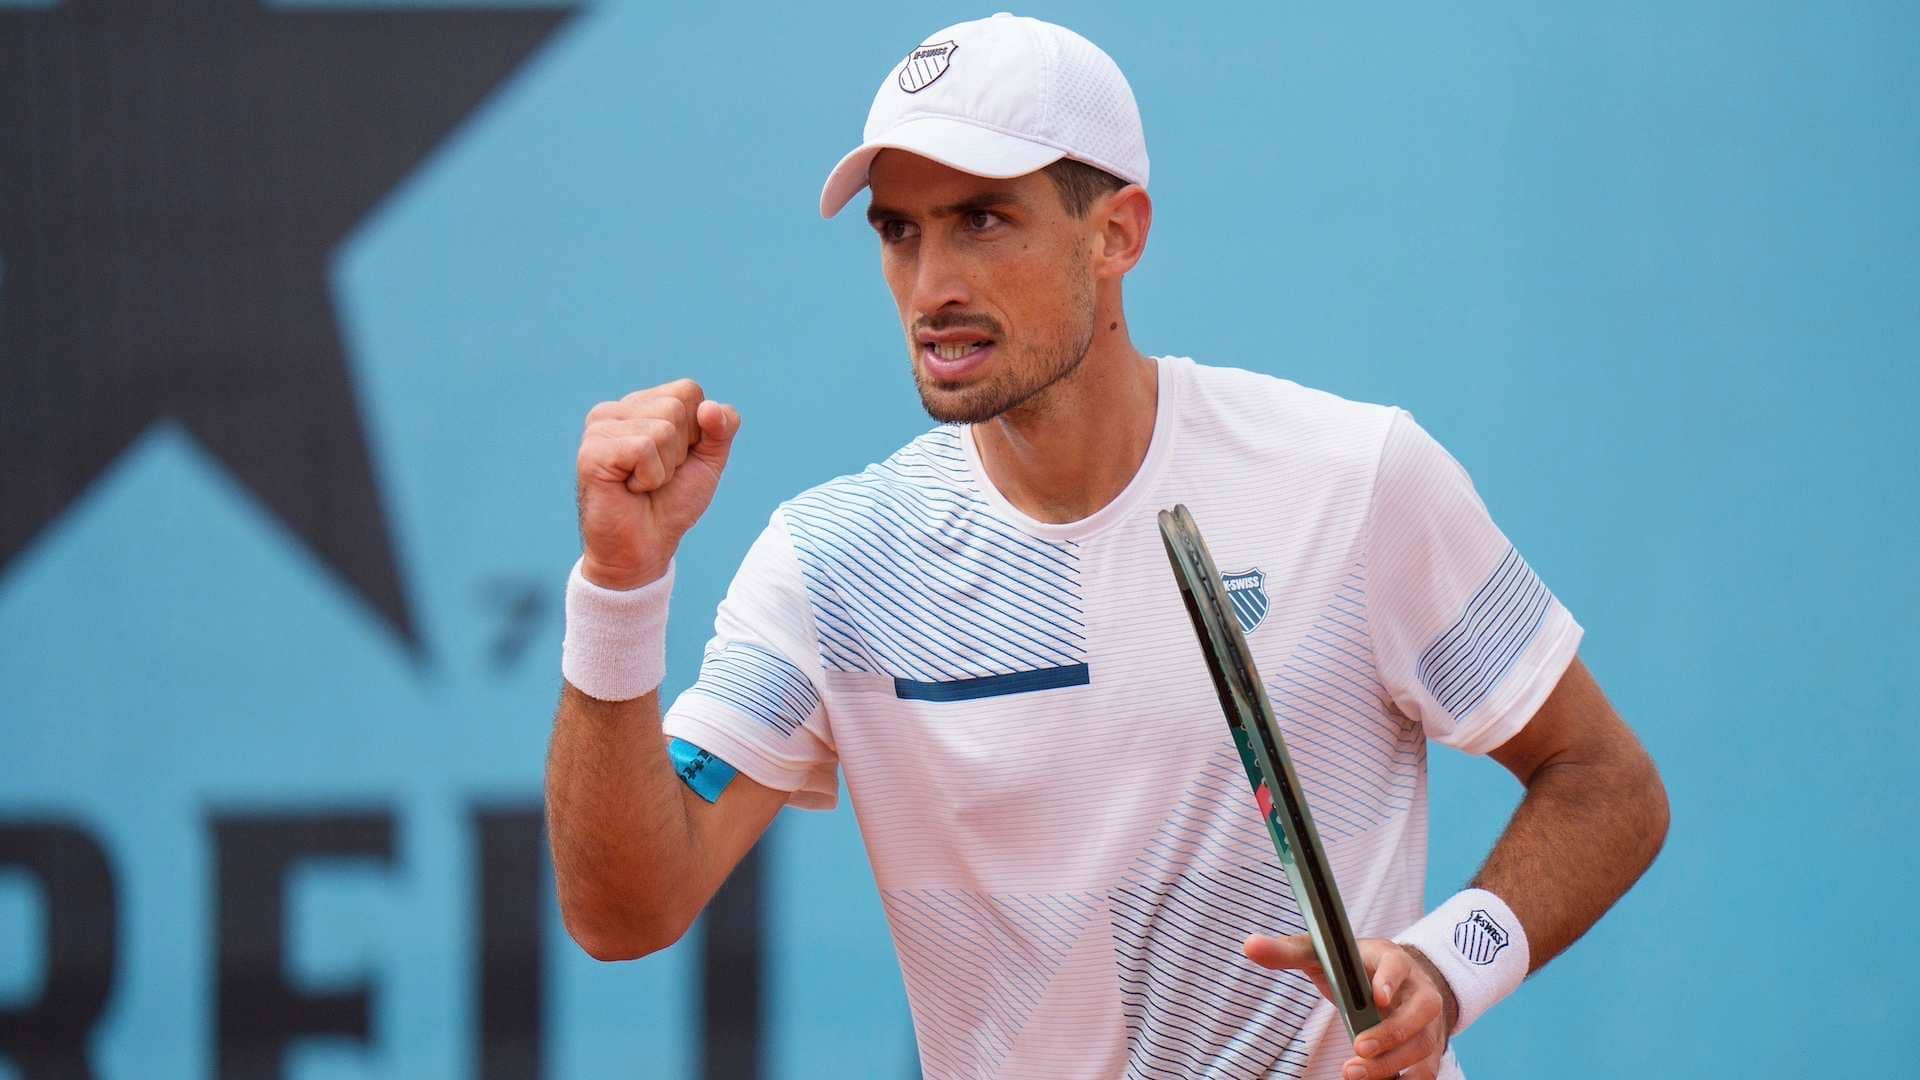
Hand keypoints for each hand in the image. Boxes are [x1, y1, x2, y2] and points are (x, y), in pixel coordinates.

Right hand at [575, 379, 740, 589]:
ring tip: (643, 484)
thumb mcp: (709, 461)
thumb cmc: (672, 503)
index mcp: (640, 405)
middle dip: (681, 451)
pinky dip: (650, 477)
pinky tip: (630, 489)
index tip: (677, 460)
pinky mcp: (592, 451)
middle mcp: (615, 410)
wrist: (645, 549)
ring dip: (665, 468)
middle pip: (677, 407)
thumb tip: (710, 407)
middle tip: (658, 476)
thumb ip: (722, 427)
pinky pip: (644, 449)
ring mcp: (599, 428)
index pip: (689, 391)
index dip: (698, 432)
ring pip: (663, 428)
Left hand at [1243, 934, 1456, 1079]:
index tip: (1377, 996)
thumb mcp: (1324, 954)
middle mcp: (1417, 989)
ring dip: (1393, 1063)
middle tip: (1359, 1048)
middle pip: (1420, 1010)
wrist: (1397, 982)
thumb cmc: (1354, 968)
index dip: (1390, 980)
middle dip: (1392, 1032)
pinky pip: (1425, 1070)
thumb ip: (1289, 951)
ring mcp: (1427, 1021)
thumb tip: (1250, 946)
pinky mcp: (1427, 1047)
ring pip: (1423, 1045)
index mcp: (1392, 959)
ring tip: (1354, 1074)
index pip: (1397, 964)